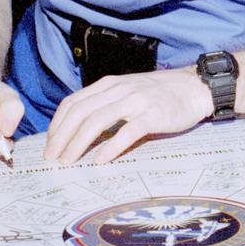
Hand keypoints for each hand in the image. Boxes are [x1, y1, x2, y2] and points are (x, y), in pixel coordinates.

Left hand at [44, 67, 213, 163]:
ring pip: (98, 121)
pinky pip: (126, 132)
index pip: (73, 102)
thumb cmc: (160, 94)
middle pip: (81, 112)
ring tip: (69, 161)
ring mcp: (136, 101)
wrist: (194, 88)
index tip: (50, 144)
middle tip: (52, 158)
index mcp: (109, 84)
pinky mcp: (153, 115)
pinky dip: (110, 147)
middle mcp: (118, 90)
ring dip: (79, 143)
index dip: (57, 124)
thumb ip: (106, 104)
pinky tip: (100, 161)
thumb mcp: (128, 92)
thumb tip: (80, 129)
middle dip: (62, 137)